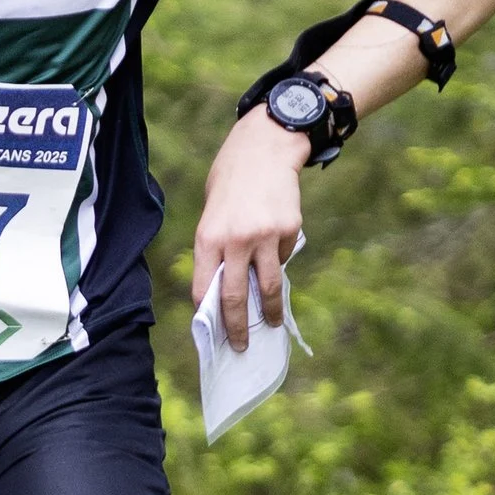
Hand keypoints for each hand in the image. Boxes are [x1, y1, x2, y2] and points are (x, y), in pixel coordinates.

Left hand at [193, 110, 308, 347]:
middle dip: (237, 327)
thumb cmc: (231, 181)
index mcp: (208, 237)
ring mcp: (265, 236)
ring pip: (269, 285)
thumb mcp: (212, 213)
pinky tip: (276, 241)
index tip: (213, 332)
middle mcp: (235, 240)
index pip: (205, 287)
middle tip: (240, 346)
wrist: (264, 148)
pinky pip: (284, 256)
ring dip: (271, 310)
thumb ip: (217, 249)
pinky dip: (280, 258)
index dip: (208, 314)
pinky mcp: (289, 230)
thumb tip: (225, 290)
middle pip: (236, 296)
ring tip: (272, 324)